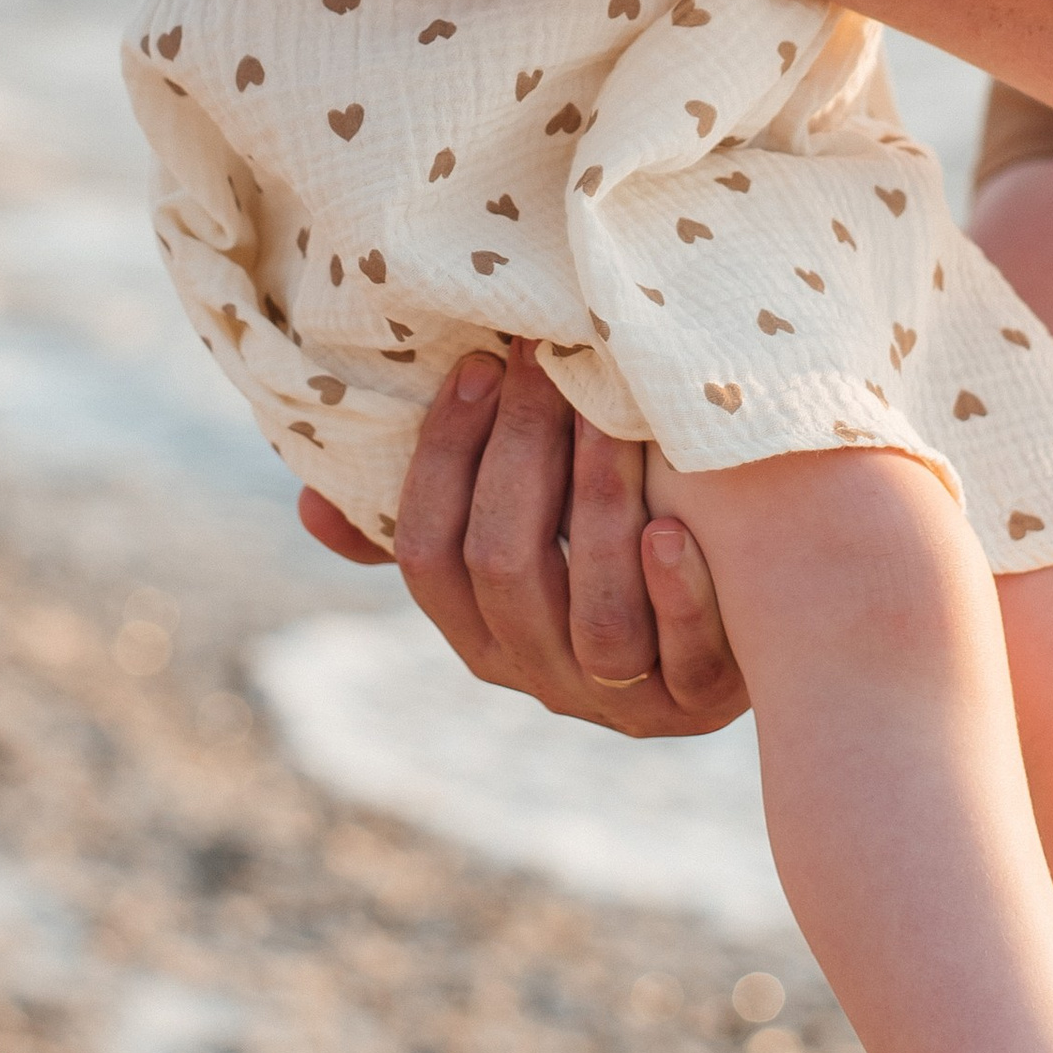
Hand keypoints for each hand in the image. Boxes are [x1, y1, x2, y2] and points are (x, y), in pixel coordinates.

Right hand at [299, 344, 749, 735]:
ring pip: (595, 613)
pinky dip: (676, 594)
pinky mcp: (702, 698)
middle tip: (549, 354)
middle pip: (507, 567)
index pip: (429, 552)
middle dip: (524, 448)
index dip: (445, 458)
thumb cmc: (608, 563)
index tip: (477, 364)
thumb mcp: (517, 548)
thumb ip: (428, 521)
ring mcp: (620, 697)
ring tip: (613, 412)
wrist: (745, 629)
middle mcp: (536, 674)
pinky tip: (674, 528)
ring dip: (599, 505)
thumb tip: (308, 502)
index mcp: (476, 634)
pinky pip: (683, 657)